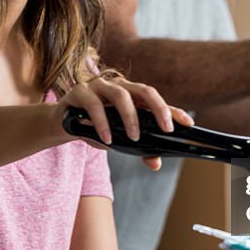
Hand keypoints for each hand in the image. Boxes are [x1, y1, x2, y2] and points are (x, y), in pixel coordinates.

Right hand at [56, 75, 193, 170]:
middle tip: (166, 128)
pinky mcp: (80, 92)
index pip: (156, 101)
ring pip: (121, 95)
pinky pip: (94, 104)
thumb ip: (138, 148)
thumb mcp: (119, 139)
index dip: (173, 111)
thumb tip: (156, 163)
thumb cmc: (94, 128)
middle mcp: (118, 87)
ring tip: (134, 137)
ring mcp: (99, 86)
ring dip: (130, 117)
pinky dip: (103, 123)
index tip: (188, 124)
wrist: (61, 123)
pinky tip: (107, 139)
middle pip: (144, 90)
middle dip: (159, 108)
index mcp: (130, 96)